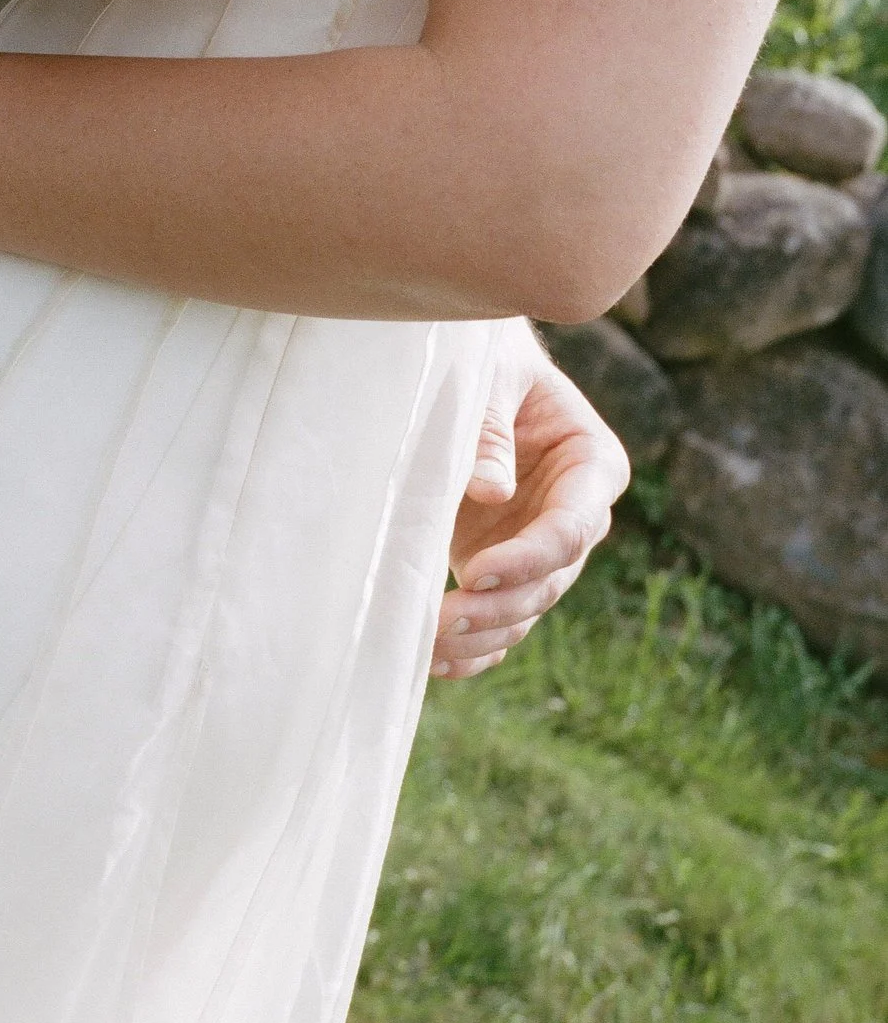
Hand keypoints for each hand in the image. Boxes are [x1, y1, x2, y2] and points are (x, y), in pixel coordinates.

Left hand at [431, 330, 629, 682]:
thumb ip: (491, 429)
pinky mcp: (503, 563)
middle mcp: (576, 514)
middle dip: (500, 605)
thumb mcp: (489, 377)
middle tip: (444, 619)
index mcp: (593, 464)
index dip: (531, 556)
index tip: (476, 572)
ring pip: (526, 608)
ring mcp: (538, 545)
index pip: (575, 526)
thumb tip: (492, 493)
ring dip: (482, 635)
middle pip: (552, 578)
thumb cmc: (485, 358)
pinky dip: (473, 646)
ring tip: (430, 646)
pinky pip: (499, 617)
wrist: (467, 366)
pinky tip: (435, 664)